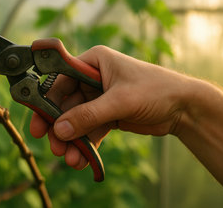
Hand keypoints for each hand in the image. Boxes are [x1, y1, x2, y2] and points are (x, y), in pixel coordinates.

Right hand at [30, 45, 188, 169]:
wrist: (184, 108)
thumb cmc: (156, 90)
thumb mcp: (120, 101)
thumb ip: (88, 115)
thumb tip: (59, 130)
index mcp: (94, 62)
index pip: (61, 78)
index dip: (47, 100)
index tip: (38, 121)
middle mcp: (93, 78)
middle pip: (66, 103)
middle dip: (59, 126)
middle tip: (53, 145)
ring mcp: (99, 97)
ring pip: (76, 120)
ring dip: (71, 139)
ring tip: (69, 158)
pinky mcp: (107, 114)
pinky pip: (90, 130)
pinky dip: (85, 144)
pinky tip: (81, 159)